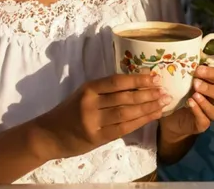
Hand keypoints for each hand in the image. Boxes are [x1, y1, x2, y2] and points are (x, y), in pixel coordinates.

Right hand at [33, 73, 169, 160]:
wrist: (49, 134)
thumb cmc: (68, 112)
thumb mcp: (83, 95)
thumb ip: (104, 90)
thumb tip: (135, 84)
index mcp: (88, 88)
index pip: (116, 81)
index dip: (137, 79)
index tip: (154, 76)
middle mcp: (91, 103)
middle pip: (125, 97)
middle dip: (148, 94)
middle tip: (165, 91)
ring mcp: (93, 121)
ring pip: (126, 113)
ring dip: (147, 108)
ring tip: (162, 103)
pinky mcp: (96, 138)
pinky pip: (123, 128)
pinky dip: (139, 122)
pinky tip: (151, 117)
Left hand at [159, 65, 213, 143]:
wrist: (170, 117)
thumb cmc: (180, 93)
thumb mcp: (184, 79)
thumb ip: (190, 69)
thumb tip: (189, 53)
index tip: (199, 69)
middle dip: (211, 88)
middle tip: (195, 83)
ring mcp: (210, 113)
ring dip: (206, 101)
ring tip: (194, 95)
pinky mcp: (202, 125)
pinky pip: (205, 120)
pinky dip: (198, 111)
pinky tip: (190, 104)